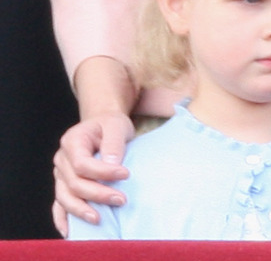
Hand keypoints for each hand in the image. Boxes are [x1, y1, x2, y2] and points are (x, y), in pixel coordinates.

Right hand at [52, 114, 133, 236]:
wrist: (102, 126)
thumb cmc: (110, 126)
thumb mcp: (116, 126)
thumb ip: (114, 144)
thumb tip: (112, 165)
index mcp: (72, 141)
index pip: (82, 163)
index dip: (103, 172)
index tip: (125, 174)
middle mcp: (62, 159)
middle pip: (74, 183)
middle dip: (98, 194)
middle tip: (122, 200)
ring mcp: (60, 174)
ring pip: (64, 196)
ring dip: (82, 209)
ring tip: (100, 219)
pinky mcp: (64, 185)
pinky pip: (58, 204)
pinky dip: (62, 218)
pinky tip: (70, 231)